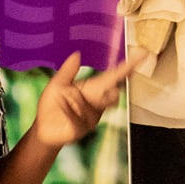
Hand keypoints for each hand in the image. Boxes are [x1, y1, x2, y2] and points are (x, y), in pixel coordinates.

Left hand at [30, 50, 144, 148]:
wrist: (42, 129)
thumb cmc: (52, 105)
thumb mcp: (57, 84)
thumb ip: (68, 70)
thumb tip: (77, 54)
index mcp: (93, 89)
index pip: (114, 77)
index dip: (128, 67)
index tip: (142, 54)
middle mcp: (96, 103)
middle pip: (114, 95)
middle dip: (108, 93)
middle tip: (94, 92)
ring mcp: (92, 117)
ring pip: (94, 105)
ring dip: (76, 100)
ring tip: (62, 101)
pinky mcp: (83, 128)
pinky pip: (79, 117)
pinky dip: (68, 109)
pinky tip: (61, 105)